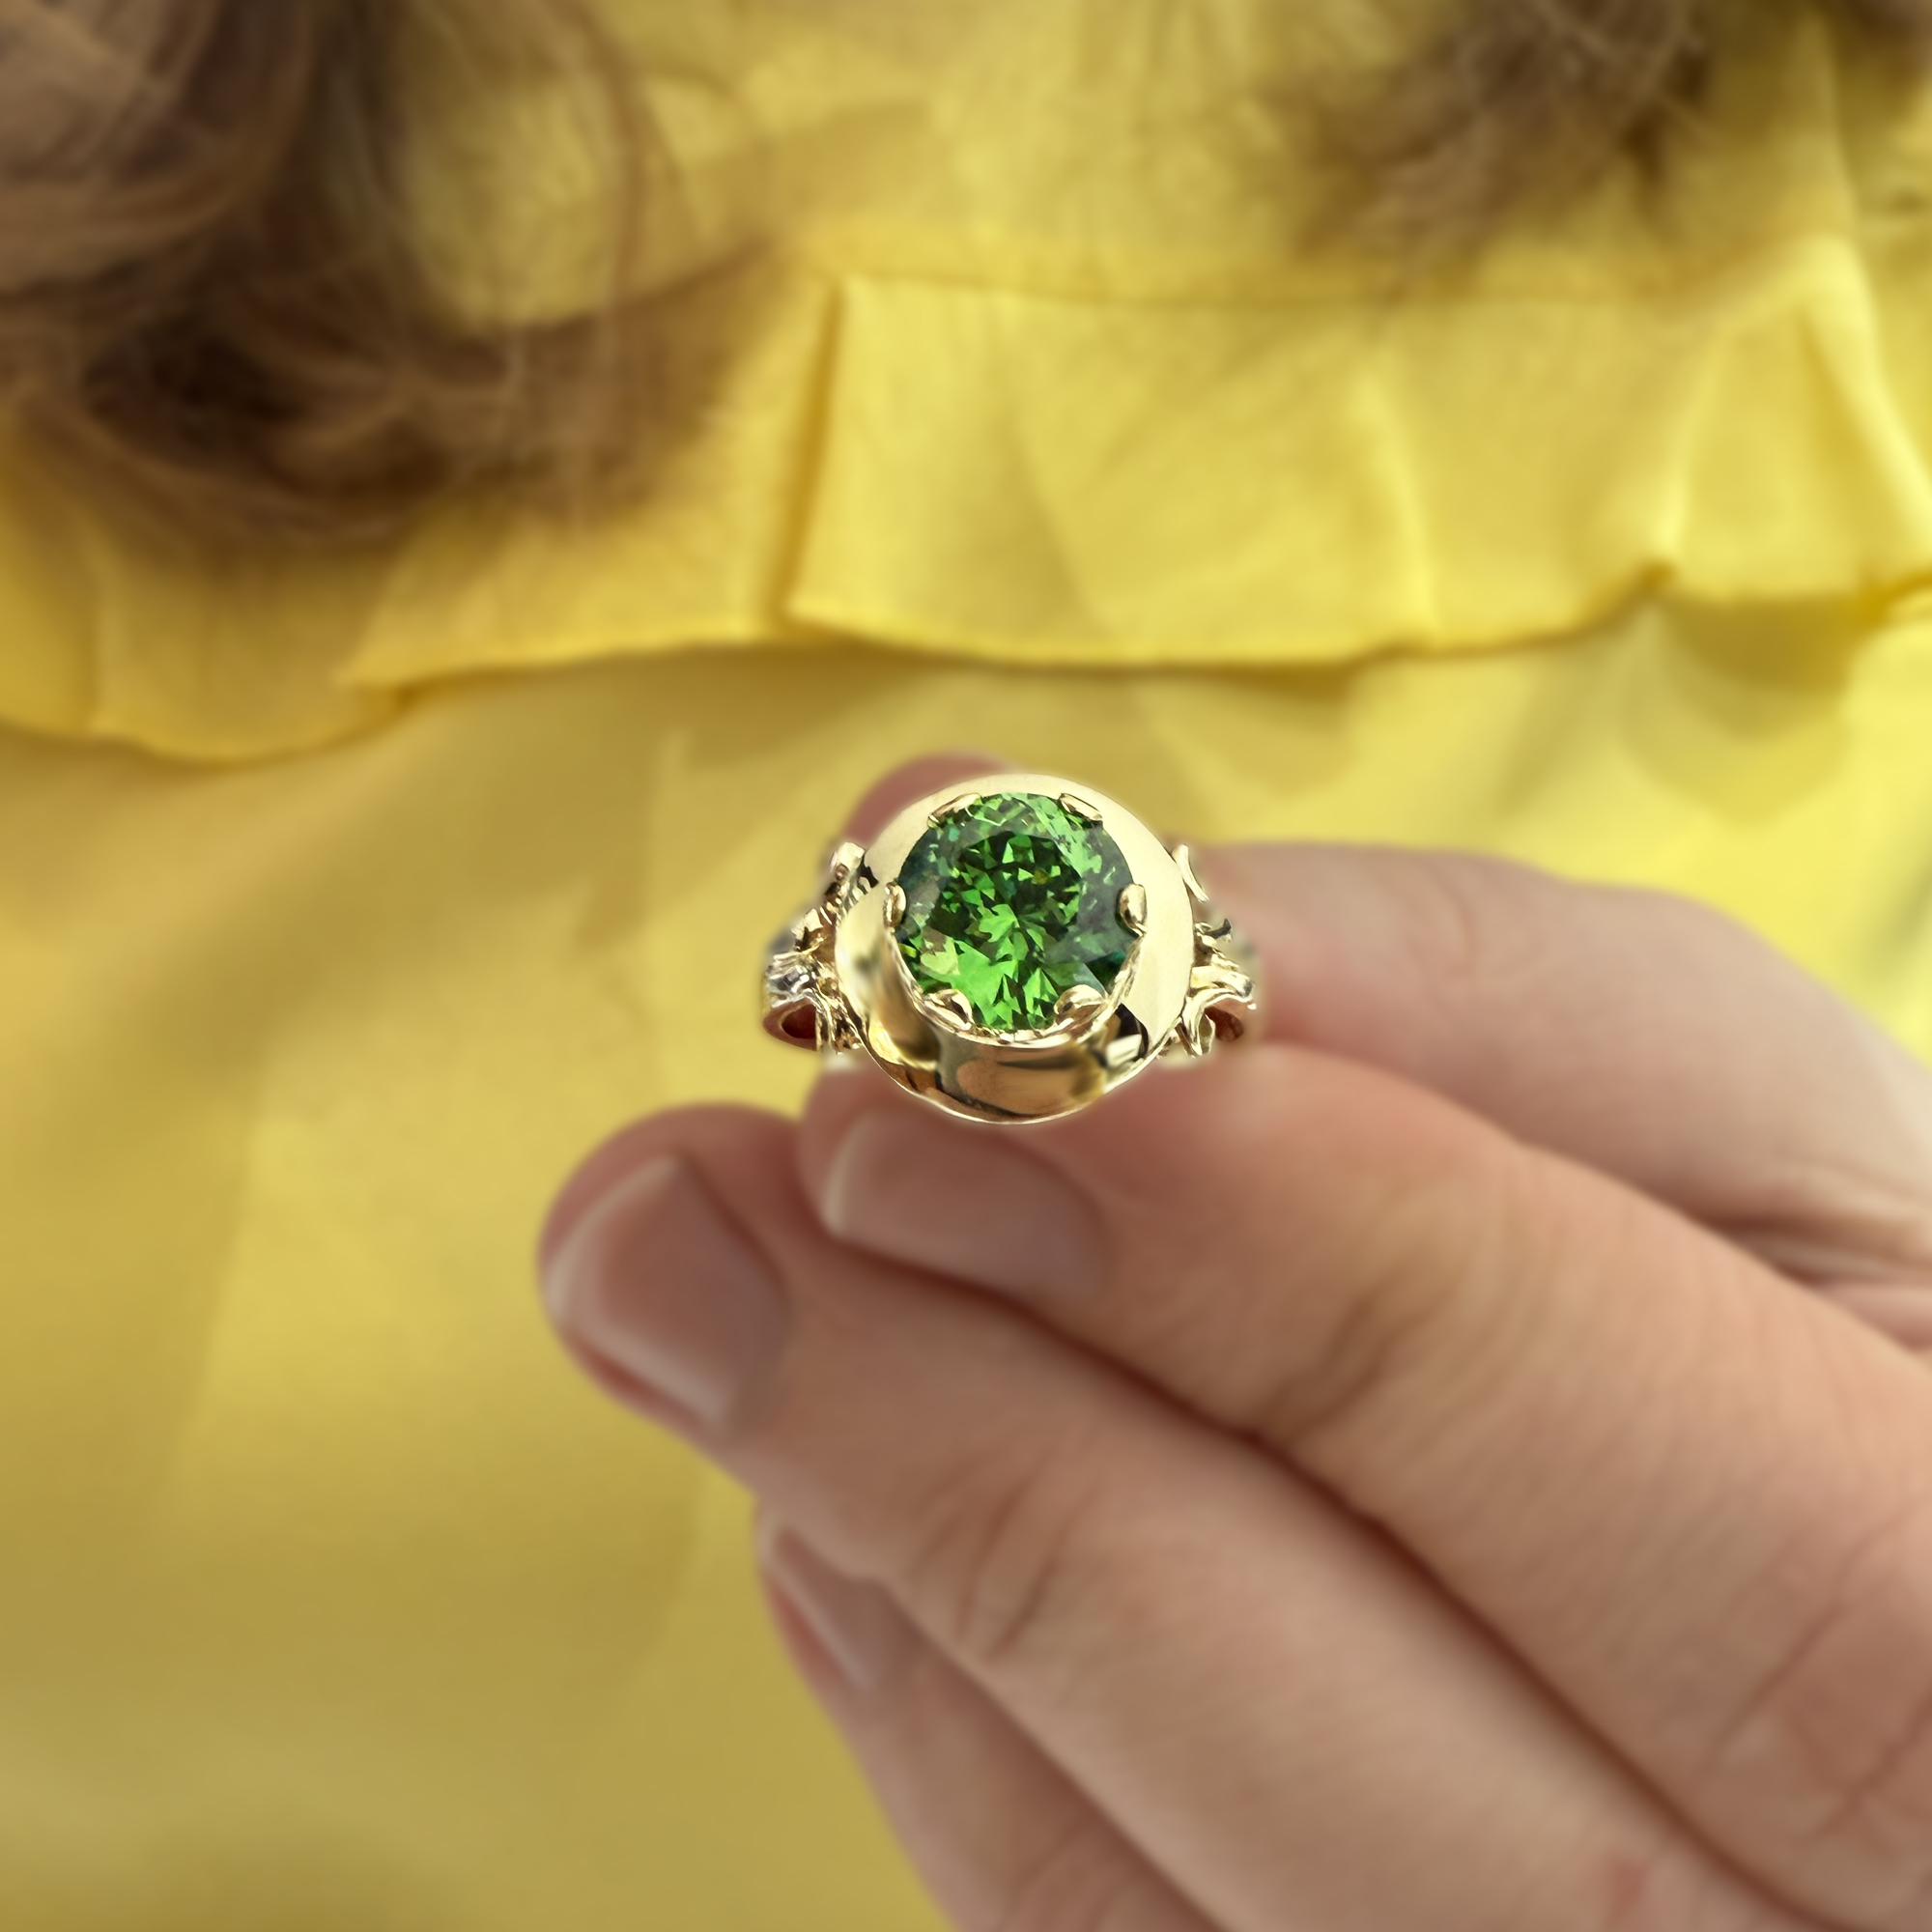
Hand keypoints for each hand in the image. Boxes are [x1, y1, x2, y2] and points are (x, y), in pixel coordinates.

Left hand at [539, 758, 1931, 1931]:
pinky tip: (828, 1470)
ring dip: (893, 1559)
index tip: (982, 1064)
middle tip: (695, 1196)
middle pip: (1437, 1837)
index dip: (1342, 1298)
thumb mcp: (1718, 1104)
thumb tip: (1011, 874)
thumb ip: (1422, 984)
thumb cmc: (1797, 1280)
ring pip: (1180, 1928)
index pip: (1767, 1586)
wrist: (1808, 1525)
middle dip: (1010, 1465)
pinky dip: (917, 1691)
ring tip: (691, 1275)